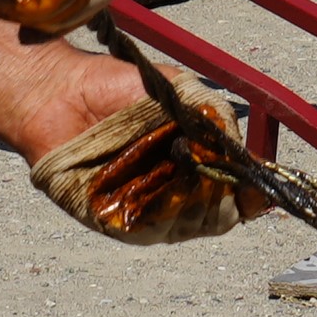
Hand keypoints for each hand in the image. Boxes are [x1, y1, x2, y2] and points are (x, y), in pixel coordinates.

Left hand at [30, 95, 260, 244]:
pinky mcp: (111, 219)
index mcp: (192, 167)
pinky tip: (159, 180)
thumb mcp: (179, 92)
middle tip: (209, 165)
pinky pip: (146, 229)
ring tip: (181, 161)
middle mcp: (171, 194)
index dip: (250, 195)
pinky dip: (158, 208)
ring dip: (190, 198)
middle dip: (220, 194)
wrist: (59, 89)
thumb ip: (215, 118)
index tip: (257, 184)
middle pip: (216, 218)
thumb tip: (244, 155)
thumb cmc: (114, 87)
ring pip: (185, 226)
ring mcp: (143, 210)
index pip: (234, 198)